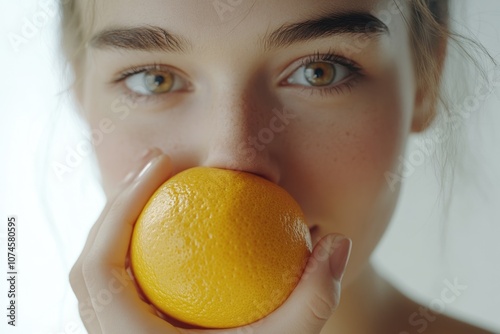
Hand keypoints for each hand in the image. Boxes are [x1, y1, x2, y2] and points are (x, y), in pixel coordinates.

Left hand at [70, 148, 351, 333]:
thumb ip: (313, 301)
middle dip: (119, 204)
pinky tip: (173, 229)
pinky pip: (126, 283)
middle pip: (89, 261)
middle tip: (159, 163)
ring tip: (158, 187)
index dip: (119, 208)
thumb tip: (337, 239)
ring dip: (124, 223)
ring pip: (103, 273)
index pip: (97, 267)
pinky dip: (140, 248)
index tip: (159, 164)